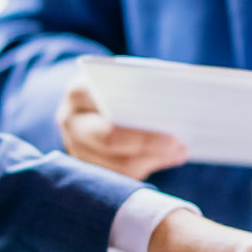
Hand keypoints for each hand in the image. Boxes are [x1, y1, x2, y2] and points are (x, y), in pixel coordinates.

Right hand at [58, 78, 187, 180]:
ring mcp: (77, 148)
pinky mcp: (88, 166)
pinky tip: (169, 157)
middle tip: (179, 144)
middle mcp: (71, 122)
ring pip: (116, 164)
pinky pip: (120, 175)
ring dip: (153, 159)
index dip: (136, 119)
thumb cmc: (116, 83)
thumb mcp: (125, 75)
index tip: (169, 124)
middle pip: (108, 140)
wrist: (91, 99)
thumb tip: (177, 99)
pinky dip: (147, 166)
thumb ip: (144, 83)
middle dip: (147, 143)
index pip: (103, 105)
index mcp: (78, 93)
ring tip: (180, 151)